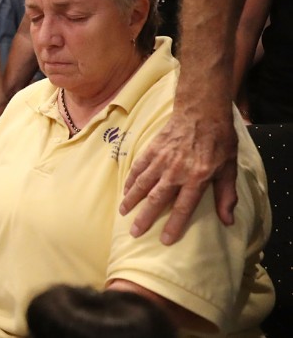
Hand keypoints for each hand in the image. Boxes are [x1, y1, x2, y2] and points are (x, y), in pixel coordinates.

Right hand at [120, 107, 238, 243]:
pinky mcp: (153, 149)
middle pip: (157, 199)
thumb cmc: (219, 140)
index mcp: (197, 178)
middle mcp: (176, 171)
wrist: (202, 111)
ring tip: (123, 212)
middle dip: (144, 217)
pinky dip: (131, 179)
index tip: (164, 240)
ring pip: (143, 183)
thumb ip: (226, 195)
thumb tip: (227, 221)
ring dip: (132, 199)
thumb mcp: (229, 169)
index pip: (183, 207)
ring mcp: (162, 159)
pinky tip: (126, 189)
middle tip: (133, 232)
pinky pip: (138, 167)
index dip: (173, 225)